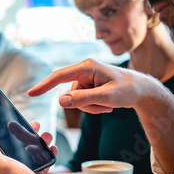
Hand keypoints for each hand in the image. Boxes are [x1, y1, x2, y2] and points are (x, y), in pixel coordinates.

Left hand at [0, 121, 57, 173]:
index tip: (20, 125)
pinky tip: (52, 151)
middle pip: (20, 150)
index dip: (12, 135)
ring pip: (32, 156)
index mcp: (1, 169)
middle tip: (37, 127)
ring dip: (40, 144)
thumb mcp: (4, 167)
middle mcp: (12, 173)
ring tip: (47, 137)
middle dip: (29, 137)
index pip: (4, 147)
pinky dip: (47, 157)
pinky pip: (42, 166)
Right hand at [28, 59, 157, 113]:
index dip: (44, 85)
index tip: (31, 93)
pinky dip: (94, 105)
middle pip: (71, 93)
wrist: (143, 90)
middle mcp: (84, 69)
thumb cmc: (128, 90)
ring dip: (91, 106)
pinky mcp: (89, 84)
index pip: (59, 76)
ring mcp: (86, 77)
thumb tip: (61, 101)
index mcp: (87, 67)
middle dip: (86, 104)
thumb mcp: (107, 97)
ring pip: (77, 99)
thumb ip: (83, 99)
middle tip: (105, 106)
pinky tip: (107, 103)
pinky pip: (83, 100)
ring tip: (108, 104)